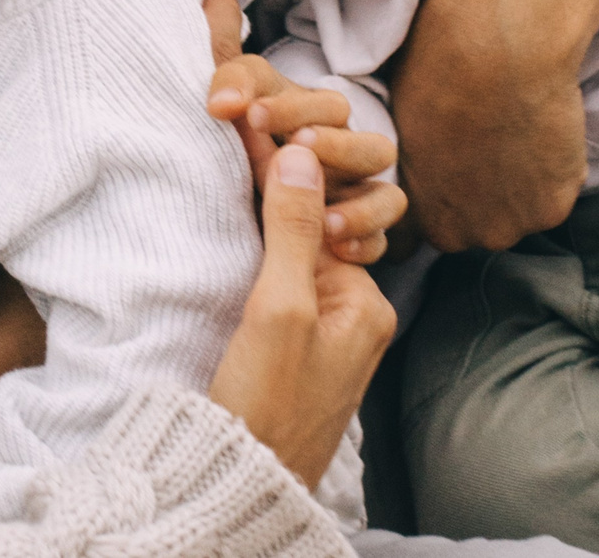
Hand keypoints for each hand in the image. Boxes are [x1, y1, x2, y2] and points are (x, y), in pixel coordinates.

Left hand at [203, 0, 401, 263]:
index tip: (233, 110)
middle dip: (329, 140)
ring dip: (359, 198)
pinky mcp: (361, 239)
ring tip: (323, 217)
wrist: (238, 227)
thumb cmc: (239, 150)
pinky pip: (387, 239)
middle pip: (358, 138)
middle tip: (294, 149)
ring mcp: (353, 194)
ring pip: (387, 186)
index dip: (279, 100)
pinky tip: (336, 246)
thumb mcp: (226, 100)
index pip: (309, 97)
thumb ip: (219, 46)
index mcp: (305, 112)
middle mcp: (336, 149)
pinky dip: (367, 240)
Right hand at [208, 143, 394, 489]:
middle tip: (236, 120)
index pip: (324, 211)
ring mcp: (323, 335)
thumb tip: (299, 154)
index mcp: (366, 304)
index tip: (247, 115)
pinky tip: (232, 219)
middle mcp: (354, 316)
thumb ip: (292, 231)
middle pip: (313, 226)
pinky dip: (257, 244)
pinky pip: (279, 280)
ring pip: (293, 251)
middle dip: (278, 177)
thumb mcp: (280, 309)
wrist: (237, 483)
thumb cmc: (265, 406)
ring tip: (233, 153)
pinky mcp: (290, 351)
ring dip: (264, 207)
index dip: (285, 163)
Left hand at [390, 0, 593, 252]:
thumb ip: (410, 167)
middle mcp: (465, 235)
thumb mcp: (400, 125)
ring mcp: (514, 225)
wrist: (496, 49)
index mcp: (418, 216)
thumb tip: (412, 169)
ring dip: (519, 187)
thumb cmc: (435, 72)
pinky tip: (541, 129)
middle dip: (480, 196)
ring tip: (515, 134)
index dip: (439, 194)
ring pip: (519, 212)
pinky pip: (553, 194)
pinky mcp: (556, 206)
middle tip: (486, 145)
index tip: (450, 163)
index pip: (425, 230)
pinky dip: (552, 170)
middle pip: (476, 227)